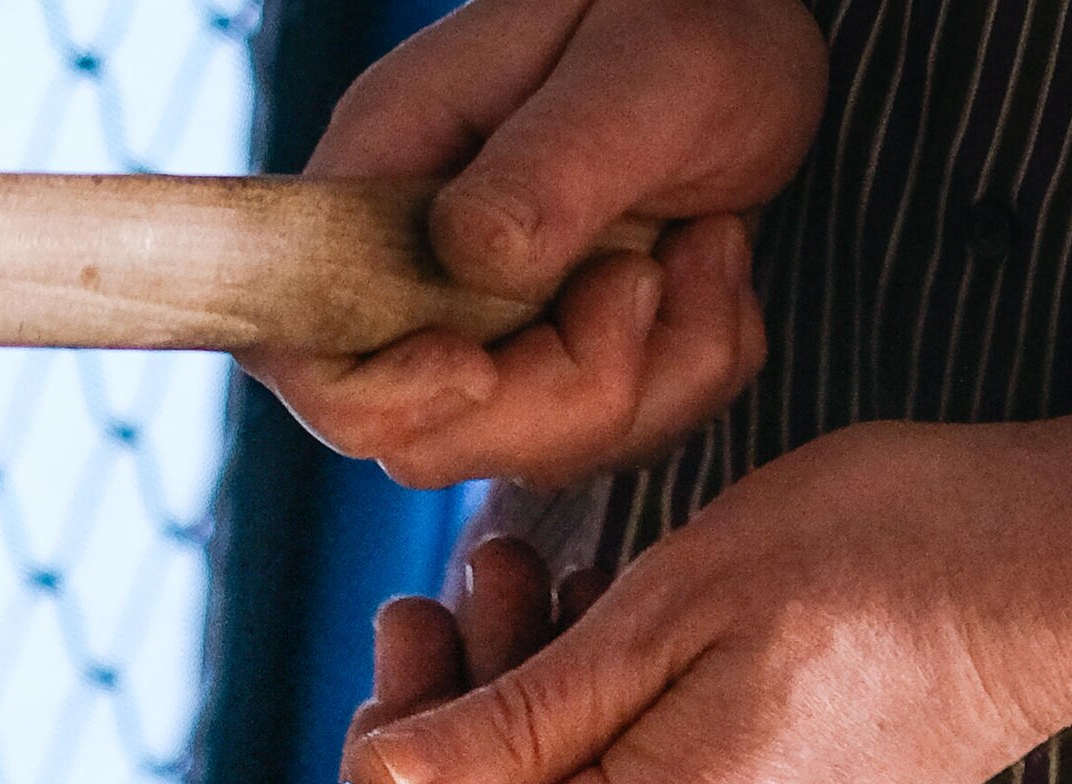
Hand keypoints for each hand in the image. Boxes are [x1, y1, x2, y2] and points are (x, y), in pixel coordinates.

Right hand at [256, 0, 823, 491]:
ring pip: (536, 451)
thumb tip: (468, 252)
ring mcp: (492, 329)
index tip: (479, 368)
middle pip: (429, 438)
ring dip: (654, 372)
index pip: (307, 352)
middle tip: (645, 277)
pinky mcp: (564, 362)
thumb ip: (555, 160)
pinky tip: (712, 263)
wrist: (764, 27)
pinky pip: (621, 438)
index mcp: (390, 178)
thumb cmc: (698, 10)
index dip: (377, 399)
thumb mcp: (646, 68)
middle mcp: (421, 272)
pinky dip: (693, 368)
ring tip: (703, 246)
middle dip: (561, 394)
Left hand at [348, 399, 1071, 783]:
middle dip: (452, 718)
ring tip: (541, 564)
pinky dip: (600, 709)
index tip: (387, 693)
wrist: (1069, 567)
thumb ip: (515, 720)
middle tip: (461, 581)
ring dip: (525, 691)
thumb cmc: (888, 554)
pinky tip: (619, 611)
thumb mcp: (669, 606)